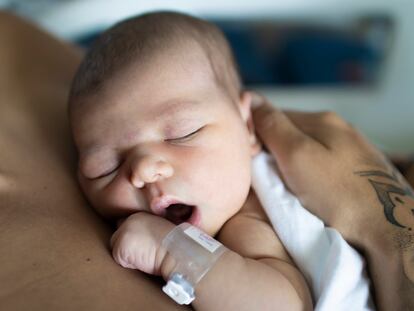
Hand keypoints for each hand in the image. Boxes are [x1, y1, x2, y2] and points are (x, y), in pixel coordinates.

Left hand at [110, 212, 174, 274]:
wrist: (178, 249)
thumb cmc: (176, 245)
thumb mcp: (162, 232)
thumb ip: (149, 232)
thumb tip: (141, 243)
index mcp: (143, 214)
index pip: (129, 227)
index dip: (135, 239)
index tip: (145, 246)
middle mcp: (131, 219)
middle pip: (119, 236)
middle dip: (128, 246)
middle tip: (146, 251)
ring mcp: (124, 230)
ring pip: (117, 248)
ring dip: (128, 255)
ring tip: (146, 255)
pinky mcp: (121, 244)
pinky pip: (119, 259)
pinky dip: (129, 264)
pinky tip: (144, 259)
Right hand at [251, 93, 413, 244]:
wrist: (388, 228)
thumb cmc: (338, 194)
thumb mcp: (296, 156)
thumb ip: (272, 126)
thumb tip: (249, 95)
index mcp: (322, 119)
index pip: (273, 116)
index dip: (256, 136)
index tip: (251, 161)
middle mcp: (338, 128)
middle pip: (291, 132)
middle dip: (274, 151)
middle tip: (270, 178)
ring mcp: (351, 149)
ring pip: (306, 149)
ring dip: (291, 164)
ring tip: (290, 187)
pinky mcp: (358, 169)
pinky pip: (322, 164)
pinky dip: (310, 174)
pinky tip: (312, 190)